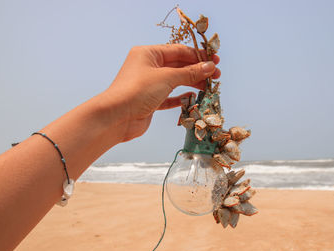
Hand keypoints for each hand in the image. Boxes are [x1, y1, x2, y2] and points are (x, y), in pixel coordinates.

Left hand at [102, 44, 220, 141]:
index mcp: (148, 54)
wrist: (117, 117)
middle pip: (178, 65)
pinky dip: (181, 96)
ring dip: (192, 83)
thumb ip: (189, 73)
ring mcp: (149, 84)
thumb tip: (209, 67)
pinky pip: (170, 96)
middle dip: (197, 70)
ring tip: (209, 87)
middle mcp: (148, 67)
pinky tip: (193, 96)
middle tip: (216, 75)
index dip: (198, 55)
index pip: (178, 50)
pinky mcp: (151, 101)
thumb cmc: (137, 91)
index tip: (214, 60)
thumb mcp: (166, 78)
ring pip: (176, 81)